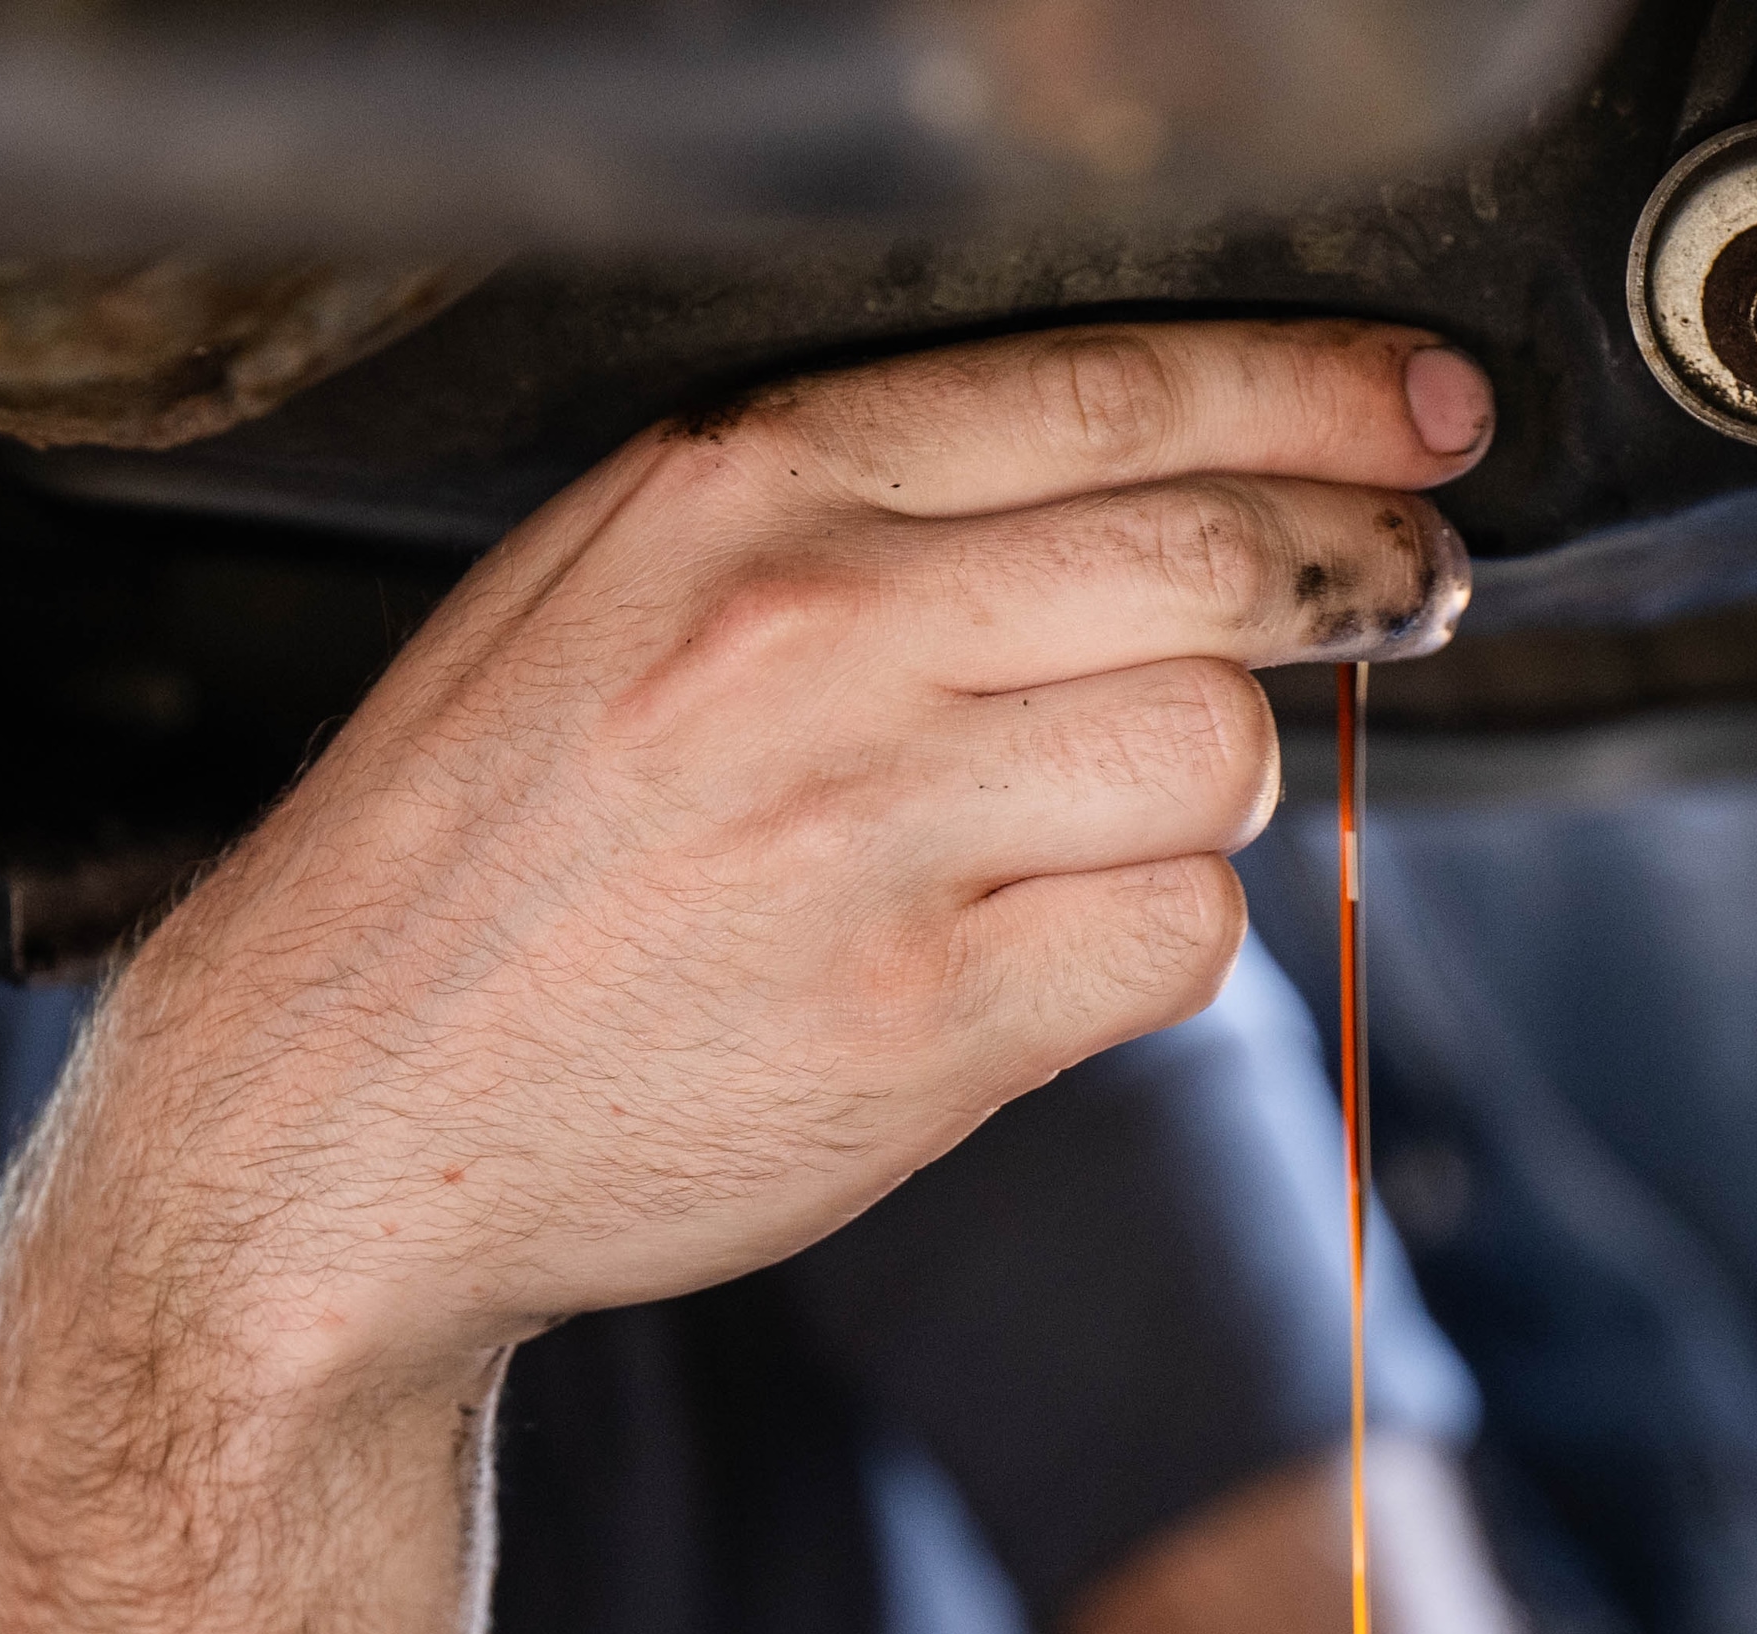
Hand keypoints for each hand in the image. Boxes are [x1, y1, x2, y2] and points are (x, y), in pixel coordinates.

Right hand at [59, 319, 1489, 1404]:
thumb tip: (1141, 491)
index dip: (1318, 397)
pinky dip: (1155, 948)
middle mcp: (817, 633)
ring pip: (1220, 754)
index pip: (1113, 395)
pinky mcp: (927, 1023)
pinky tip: (1041, 953)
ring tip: (1093, 821)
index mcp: (738, 490)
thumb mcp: (604, 588)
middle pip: (1221, 561)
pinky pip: (1175, 942)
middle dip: (1358, 573)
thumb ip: (845, 516)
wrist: (328, 1115)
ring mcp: (877, 832)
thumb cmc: (483, 857)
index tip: (1428, 415)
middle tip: (1407, 595)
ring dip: (1208, 791)